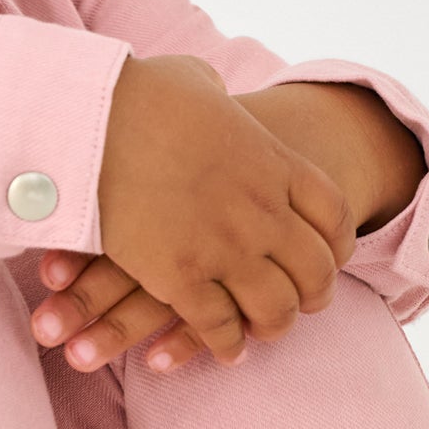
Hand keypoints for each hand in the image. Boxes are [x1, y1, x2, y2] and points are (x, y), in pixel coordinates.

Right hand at [34, 56, 358, 371]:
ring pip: (275, 307)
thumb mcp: (194, 79)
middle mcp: (262, 209)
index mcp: (272, 161)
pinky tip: (226, 349)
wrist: (91, 118)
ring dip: (274, 324)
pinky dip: (226, 343)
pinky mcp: (181, 276)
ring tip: (264, 331)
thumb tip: (209, 91)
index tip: (328, 255)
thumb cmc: (135, 93)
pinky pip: (219, 325)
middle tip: (304, 304)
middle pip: (315, 269)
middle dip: (314, 293)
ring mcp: (226, 246)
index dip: (337, 244)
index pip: (334, 214)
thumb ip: (214, 92)